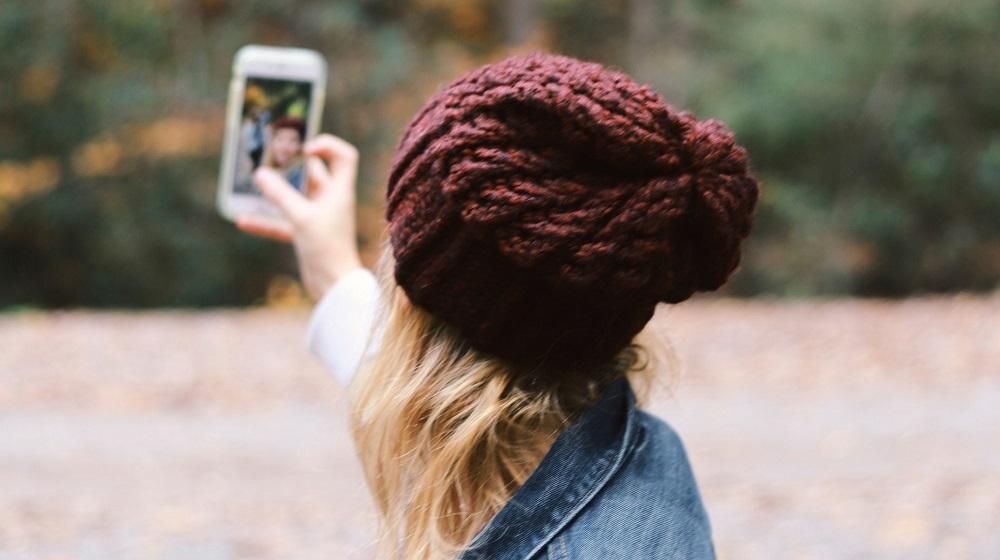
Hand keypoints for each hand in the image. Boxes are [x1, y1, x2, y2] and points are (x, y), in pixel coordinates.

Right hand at [236, 133, 363, 300]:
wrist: (334, 288)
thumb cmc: (327, 248)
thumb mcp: (301, 217)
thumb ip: (280, 195)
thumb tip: (259, 174)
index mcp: (339, 191)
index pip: (344, 156)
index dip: (327, 145)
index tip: (305, 148)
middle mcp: (330, 201)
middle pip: (313, 172)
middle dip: (291, 164)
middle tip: (268, 157)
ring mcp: (317, 217)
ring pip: (294, 197)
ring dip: (275, 191)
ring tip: (253, 181)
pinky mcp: (305, 235)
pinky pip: (282, 223)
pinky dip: (265, 221)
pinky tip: (243, 221)